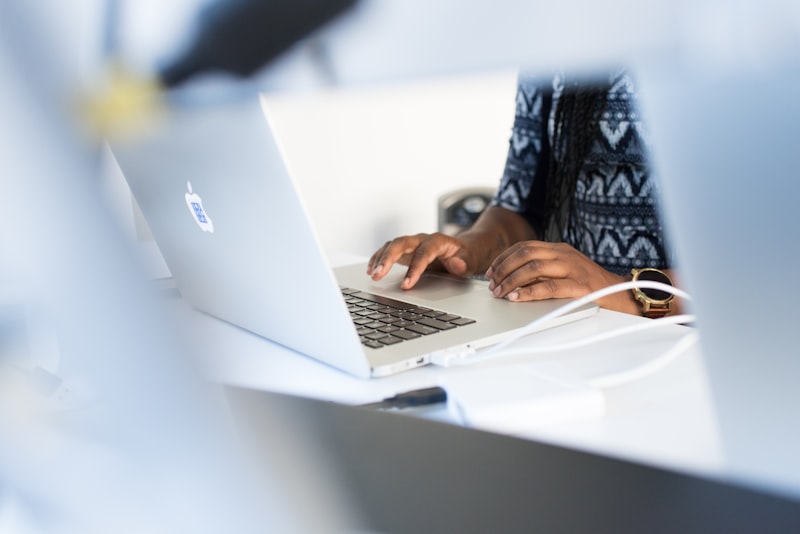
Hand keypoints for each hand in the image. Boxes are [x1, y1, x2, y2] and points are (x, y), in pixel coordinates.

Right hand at [367, 233, 477, 289]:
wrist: (463, 249)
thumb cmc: (466, 256)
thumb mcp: (471, 260)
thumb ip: (464, 262)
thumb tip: (456, 264)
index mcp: (438, 241)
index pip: (423, 253)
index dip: (414, 269)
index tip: (406, 285)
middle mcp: (422, 239)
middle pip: (401, 243)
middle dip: (388, 258)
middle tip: (378, 274)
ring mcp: (412, 244)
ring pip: (392, 245)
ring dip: (380, 258)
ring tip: (372, 274)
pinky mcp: (406, 250)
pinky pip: (388, 250)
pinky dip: (378, 258)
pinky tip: (371, 270)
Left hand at [485, 240, 638, 313]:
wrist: (622, 294)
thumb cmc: (591, 286)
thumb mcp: (565, 272)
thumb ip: (544, 272)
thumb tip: (513, 280)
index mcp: (559, 249)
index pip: (524, 246)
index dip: (504, 258)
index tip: (490, 270)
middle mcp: (564, 254)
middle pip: (525, 254)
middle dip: (503, 268)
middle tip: (491, 284)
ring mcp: (573, 268)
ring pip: (533, 268)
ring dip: (511, 280)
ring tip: (500, 292)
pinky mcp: (579, 286)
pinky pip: (548, 287)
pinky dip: (528, 292)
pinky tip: (516, 297)